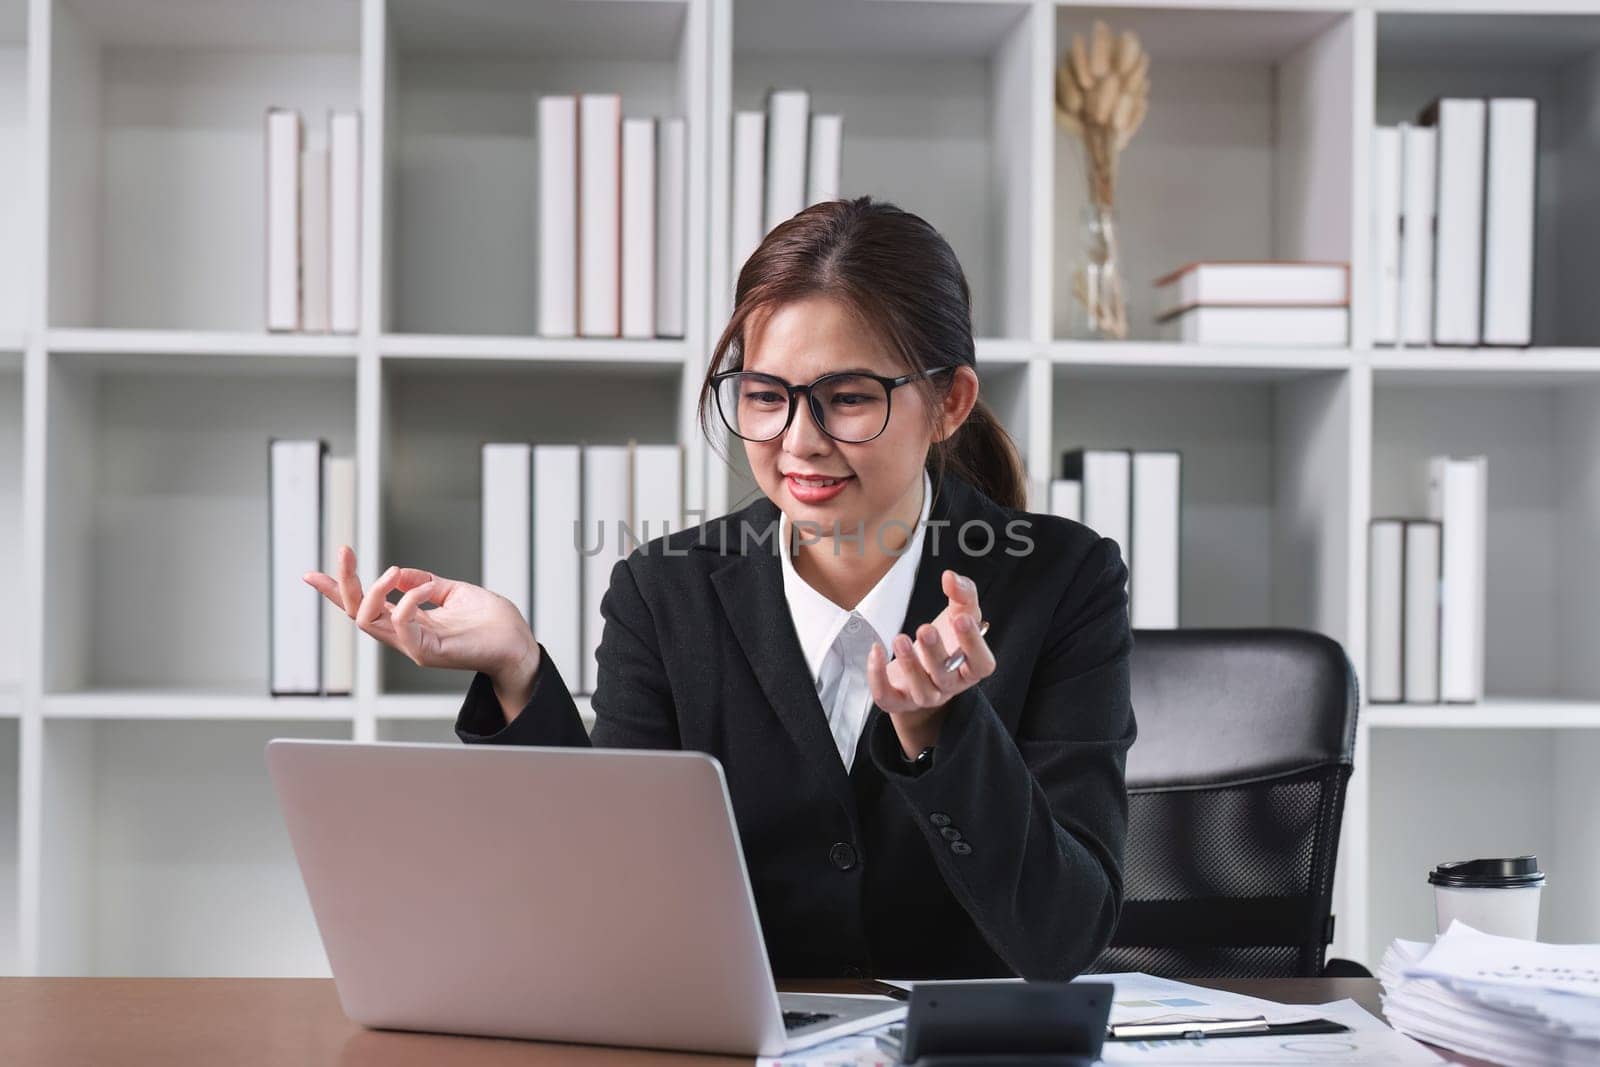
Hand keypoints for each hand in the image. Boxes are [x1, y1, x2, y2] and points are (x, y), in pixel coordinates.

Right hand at [303, 545, 540, 720]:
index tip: (311, 574)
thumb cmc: (492, 622)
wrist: (519, 643)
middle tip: (344, 553)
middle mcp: (405, 637)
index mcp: (408, 622)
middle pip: (355, 614)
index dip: (336, 592)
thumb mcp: (454, 592)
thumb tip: (400, 572)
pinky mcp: (429, 652)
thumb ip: (425, 583)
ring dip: (374, 590)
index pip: (362, 608)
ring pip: (369, 621)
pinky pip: (403, 625)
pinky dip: (409, 599)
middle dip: (342, 584)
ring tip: (391, 570)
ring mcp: (414, 647)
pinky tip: (426, 587)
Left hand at [866, 569, 994, 756]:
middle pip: (946, 677)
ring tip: (900, 638)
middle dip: (935, 653)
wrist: (924, 667)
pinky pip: (888, 698)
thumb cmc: (948, 638)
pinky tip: (876, 650)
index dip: (973, 643)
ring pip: (921, 690)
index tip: (960, 618)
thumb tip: (950, 577)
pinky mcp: (899, 701)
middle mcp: (950, 685)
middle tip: (925, 628)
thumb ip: (962, 593)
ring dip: (910, 665)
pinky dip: (878, 677)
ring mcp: (925, 696)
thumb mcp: (961, 613)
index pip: (981, 663)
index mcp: (971, 666)